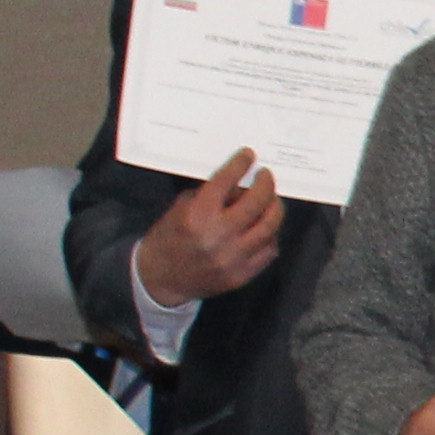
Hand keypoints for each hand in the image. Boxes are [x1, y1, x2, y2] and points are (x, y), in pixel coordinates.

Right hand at [134, 149, 285, 306]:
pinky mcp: (242, 275)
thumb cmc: (169, 238)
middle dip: (265, 183)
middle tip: (266, 176)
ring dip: (274, 208)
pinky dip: (270, 236)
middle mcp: (218, 236)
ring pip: (269, 227)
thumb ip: (209, 195)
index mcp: (197, 215)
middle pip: (257, 202)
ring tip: (271, 200)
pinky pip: (269, 251)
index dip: (240, 164)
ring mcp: (233, 258)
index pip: (226, 181)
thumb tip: (239, 183)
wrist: (160, 280)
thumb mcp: (181, 209)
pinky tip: (265, 228)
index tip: (249, 155)